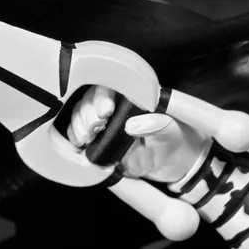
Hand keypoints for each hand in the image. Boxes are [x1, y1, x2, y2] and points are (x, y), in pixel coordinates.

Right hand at [64, 87, 209, 182]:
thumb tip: (132, 125)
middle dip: (87, 113)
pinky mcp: (99, 141)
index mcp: (129, 94)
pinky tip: (79, 144)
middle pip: (88, 101)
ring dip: (79, 126)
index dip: (101, 96)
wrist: (174, 161)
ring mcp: (104, 123)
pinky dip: (75, 139)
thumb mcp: (170, 127)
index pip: (108, 87)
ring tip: (87, 136)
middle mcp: (113, 105)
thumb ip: (155, 124)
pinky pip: (80, 136)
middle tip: (95, 126)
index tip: (105, 110)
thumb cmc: (174, 135)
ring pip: (81, 117)